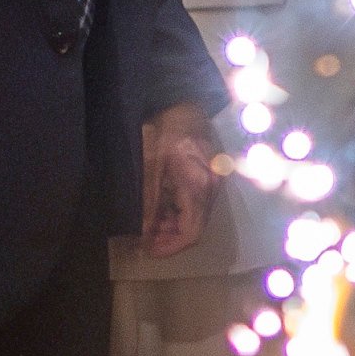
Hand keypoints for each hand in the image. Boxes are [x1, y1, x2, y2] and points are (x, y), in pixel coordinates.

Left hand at [140, 103, 216, 255]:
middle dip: (168, 239)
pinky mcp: (209, 180)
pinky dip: (177, 213)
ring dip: (171, 227)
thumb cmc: (167, 130)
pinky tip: (159, 210)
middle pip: (194, 229)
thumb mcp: (151, 165)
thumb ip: (148, 201)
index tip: (147, 250)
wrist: (186, 105)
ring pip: (195, 219)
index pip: (191, 233)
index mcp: (197, 187)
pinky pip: (196, 206)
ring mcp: (213, 185)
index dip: (169, 248)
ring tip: (147, 225)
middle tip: (141, 239)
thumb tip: (143, 233)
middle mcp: (211, 190)